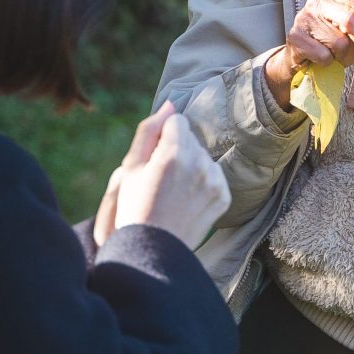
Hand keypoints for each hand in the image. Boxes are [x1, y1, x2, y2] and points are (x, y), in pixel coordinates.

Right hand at [106, 104, 231, 249]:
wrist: (154, 250)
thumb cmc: (135, 207)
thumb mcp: (130, 167)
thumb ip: (149, 130)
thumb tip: (169, 104)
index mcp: (172, 154)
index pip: (177, 121)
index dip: (162, 138)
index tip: (154, 160)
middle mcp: (198, 164)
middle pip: (191, 138)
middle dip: (177, 150)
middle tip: (161, 180)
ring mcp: (214, 181)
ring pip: (203, 156)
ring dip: (191, 165)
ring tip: (174, 192)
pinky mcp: (223, 196)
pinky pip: (214, 175)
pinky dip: (202, 183)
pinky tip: (187, 200)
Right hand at [262, 0, 353, 104]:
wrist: (302, 59)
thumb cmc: (332, 43)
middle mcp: (318, 2)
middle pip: (349, 19)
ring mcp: (304, 18)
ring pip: (338, 42)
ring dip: (342, 55)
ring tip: (336, 55)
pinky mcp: (295, 37)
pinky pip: (323, 55)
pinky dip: (328, 62)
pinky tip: (322, 58)